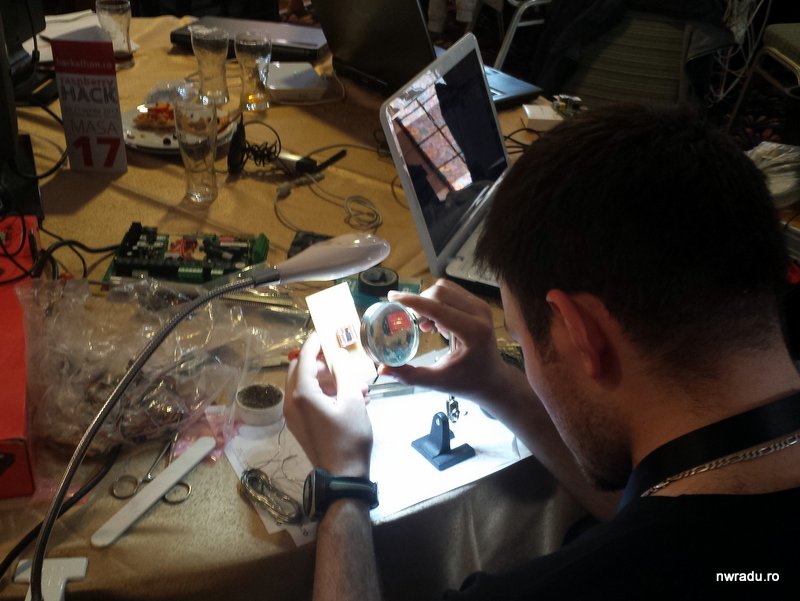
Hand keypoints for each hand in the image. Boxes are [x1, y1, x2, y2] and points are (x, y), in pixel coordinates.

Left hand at [284, 332, 372, 477]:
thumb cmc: (350, 437)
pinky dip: (325, 393)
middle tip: (340, 359)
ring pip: (305, 385)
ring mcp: (293, 415)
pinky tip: (351, 398)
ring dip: (327, 380)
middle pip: (299, 370)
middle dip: (319, 362)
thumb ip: (344, 375)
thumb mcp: (353, 401)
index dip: (314, 343)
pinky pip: (308, 400)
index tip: (324, 332)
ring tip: (356, 385)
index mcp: (302, 394)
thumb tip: (339, 360)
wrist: (343, 476)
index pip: (303, 358)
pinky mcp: (300, 425)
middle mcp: (292, 402)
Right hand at [381, 279, 509, 402]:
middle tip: (416, 326)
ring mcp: (481, 306)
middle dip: (420, 303)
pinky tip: (438, 324)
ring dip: (428, 302)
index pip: (436, 307)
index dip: (411, 300)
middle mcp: (480, 314)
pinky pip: (452, 291)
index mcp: (472, 332)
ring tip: (427, 327)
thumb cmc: (465, 382)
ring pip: (445, 288)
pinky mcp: (479, 304)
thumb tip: (381, 369)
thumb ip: (409, 375)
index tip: (391, 297)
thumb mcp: (437, 381)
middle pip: (439, 291)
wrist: (492, 379)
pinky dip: (438, 302)